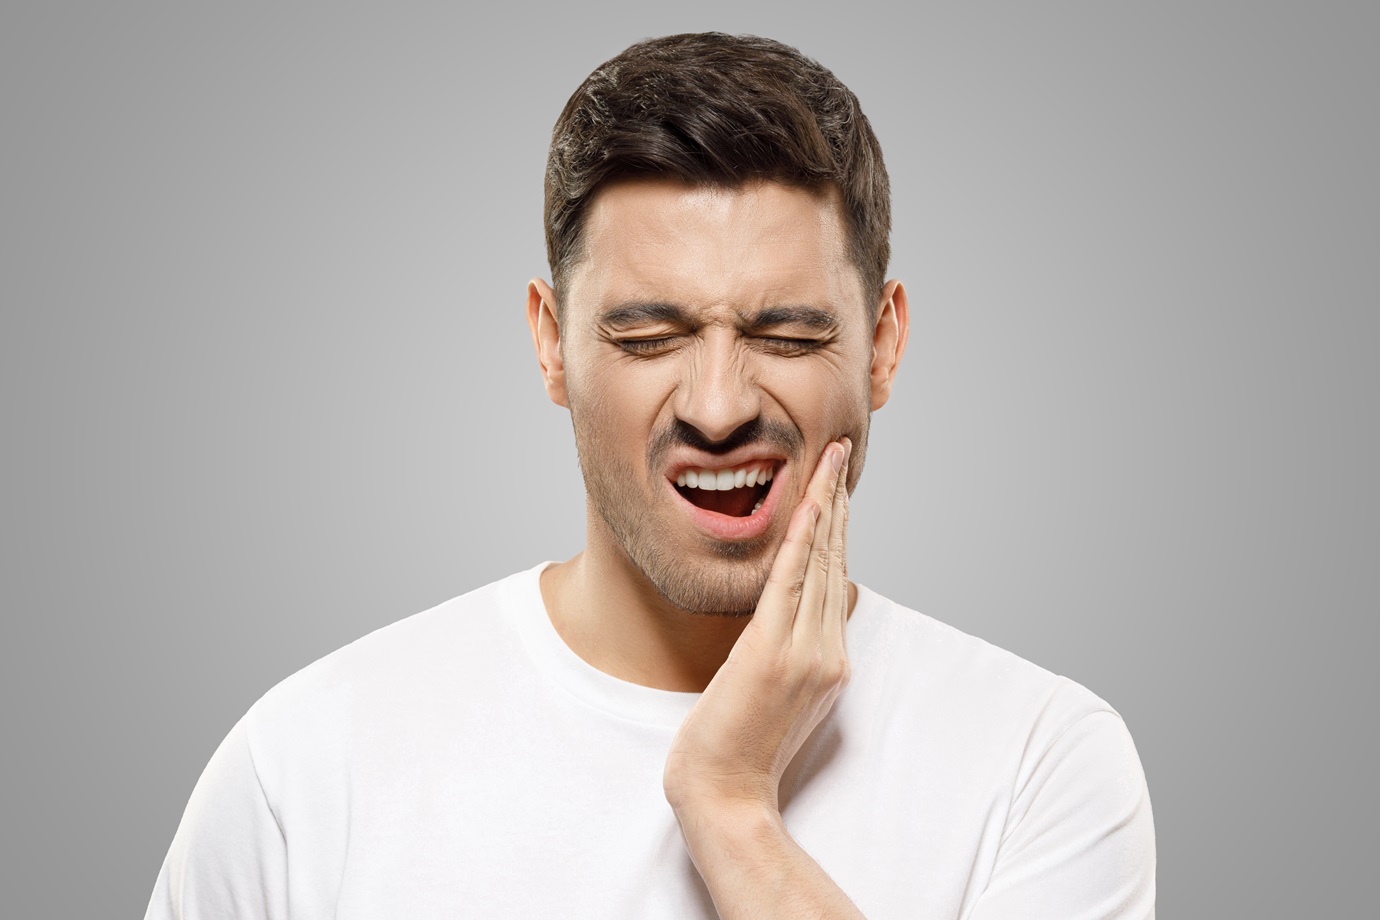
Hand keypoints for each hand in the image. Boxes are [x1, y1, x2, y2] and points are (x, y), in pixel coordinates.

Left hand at [664, 438, 851, 814]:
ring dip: (826, 506)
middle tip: (839, 453)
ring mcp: (806, 653)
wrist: (725, 794)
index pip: (837, 580)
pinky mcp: (773, 653)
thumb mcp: (776, 697)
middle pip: (837, 562)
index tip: (836, 487)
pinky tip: (807, 504)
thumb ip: (791, 654)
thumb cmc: (738, 750)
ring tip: (828, 461)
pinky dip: (802, 540)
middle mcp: (828, 652)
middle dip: (838, 502)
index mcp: (830, 661)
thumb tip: (791, 618)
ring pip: (821, 564)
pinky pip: (790, 583)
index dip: (838, 529)